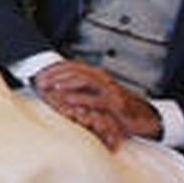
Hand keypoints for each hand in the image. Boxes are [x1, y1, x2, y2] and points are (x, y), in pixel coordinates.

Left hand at [35, 60, 161, 141]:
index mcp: (97, 74)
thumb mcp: (97, 95)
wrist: (144, 117)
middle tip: (41, 81)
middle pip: (76, 70)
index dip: (55, 69)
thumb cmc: (117, 107)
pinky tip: (68, 100)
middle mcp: (103, 79)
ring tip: (52, 87)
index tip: (39, 74)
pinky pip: (96, 99)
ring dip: (66, 83)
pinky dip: (81, 98)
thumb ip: (80, 89)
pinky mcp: (116, 104)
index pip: (72, 65)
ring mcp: (110, 90)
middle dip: (57, 74)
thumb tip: (56, 86)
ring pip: (86, 80)